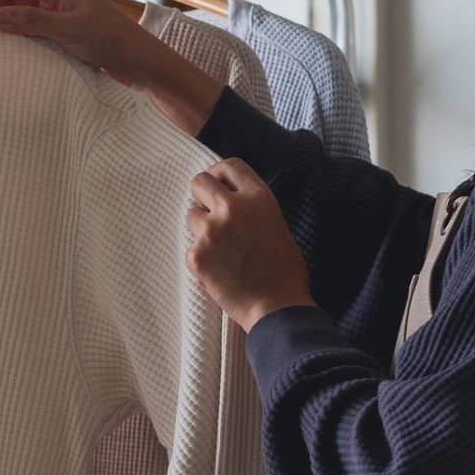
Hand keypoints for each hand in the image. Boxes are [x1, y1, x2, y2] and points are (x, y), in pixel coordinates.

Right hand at [0, 0, 224, 134]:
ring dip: (5, 22)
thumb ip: (31, 20)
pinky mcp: (65, 34)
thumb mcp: (69, 29)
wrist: (142, 64)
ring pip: (25, 14)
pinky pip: (35, 30)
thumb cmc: (113, 41)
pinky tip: (3, 44)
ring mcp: (63, 14)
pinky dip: (19, 35)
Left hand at [185, 158, 314, 332]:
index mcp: (258, 197)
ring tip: (222, 250)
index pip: (229, 166)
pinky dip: (201, 258)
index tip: (219, 185)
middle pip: (199, 182)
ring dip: (201, 228)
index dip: (221, 174)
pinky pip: (191, 248)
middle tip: (211, 212)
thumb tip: (228, 200)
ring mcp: (211, 231)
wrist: (277, 308)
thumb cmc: (284, 272)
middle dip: (202, 195)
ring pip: (191, 216)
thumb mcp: (276, 225)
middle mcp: (232, 208)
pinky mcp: (196, 255)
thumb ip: (252, 207)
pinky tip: (220, 271)